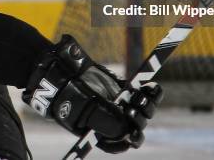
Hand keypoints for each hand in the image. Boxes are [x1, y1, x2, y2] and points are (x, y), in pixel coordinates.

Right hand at [23, 35, 162, 152]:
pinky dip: (150, 92)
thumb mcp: (84, 109)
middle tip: (135, 110)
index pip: (120, 143)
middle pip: (134, 126)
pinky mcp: (123, 89)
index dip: (129, 139)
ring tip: (145, 97)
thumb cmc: (68, 94)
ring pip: (142, 111)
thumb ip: (105, 120)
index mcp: (100, 133)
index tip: (133, 134)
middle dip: (139, 120)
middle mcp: (112, 121)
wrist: (61, 70)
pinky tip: (152, 87)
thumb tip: (128, 131)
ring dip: (147, 106)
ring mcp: (119, 105)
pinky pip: (142, 94)